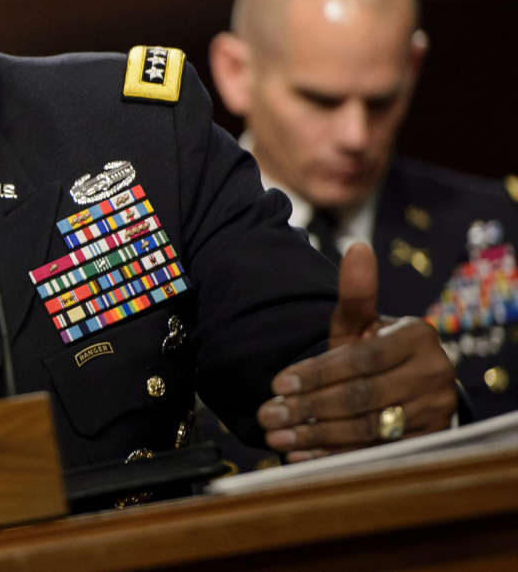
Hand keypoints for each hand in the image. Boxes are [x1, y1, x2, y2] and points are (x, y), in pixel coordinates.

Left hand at [256, 243, 456, 461]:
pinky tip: (300, 454)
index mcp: (418, 338)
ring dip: (315, 434)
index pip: (360, 360)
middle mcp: (435, 375)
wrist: (409, 385)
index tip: (276, 383)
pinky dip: (333, 455)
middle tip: (267, 415)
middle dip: (308, 407)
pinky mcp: (427, 441)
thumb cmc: (374, 349)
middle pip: (362, 397)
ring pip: (367, 428)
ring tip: (275, 435)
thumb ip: (356, 292)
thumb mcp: (361, 322)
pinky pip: (374, 452)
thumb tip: (356, 247)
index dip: (317, 373)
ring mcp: (435, 412)